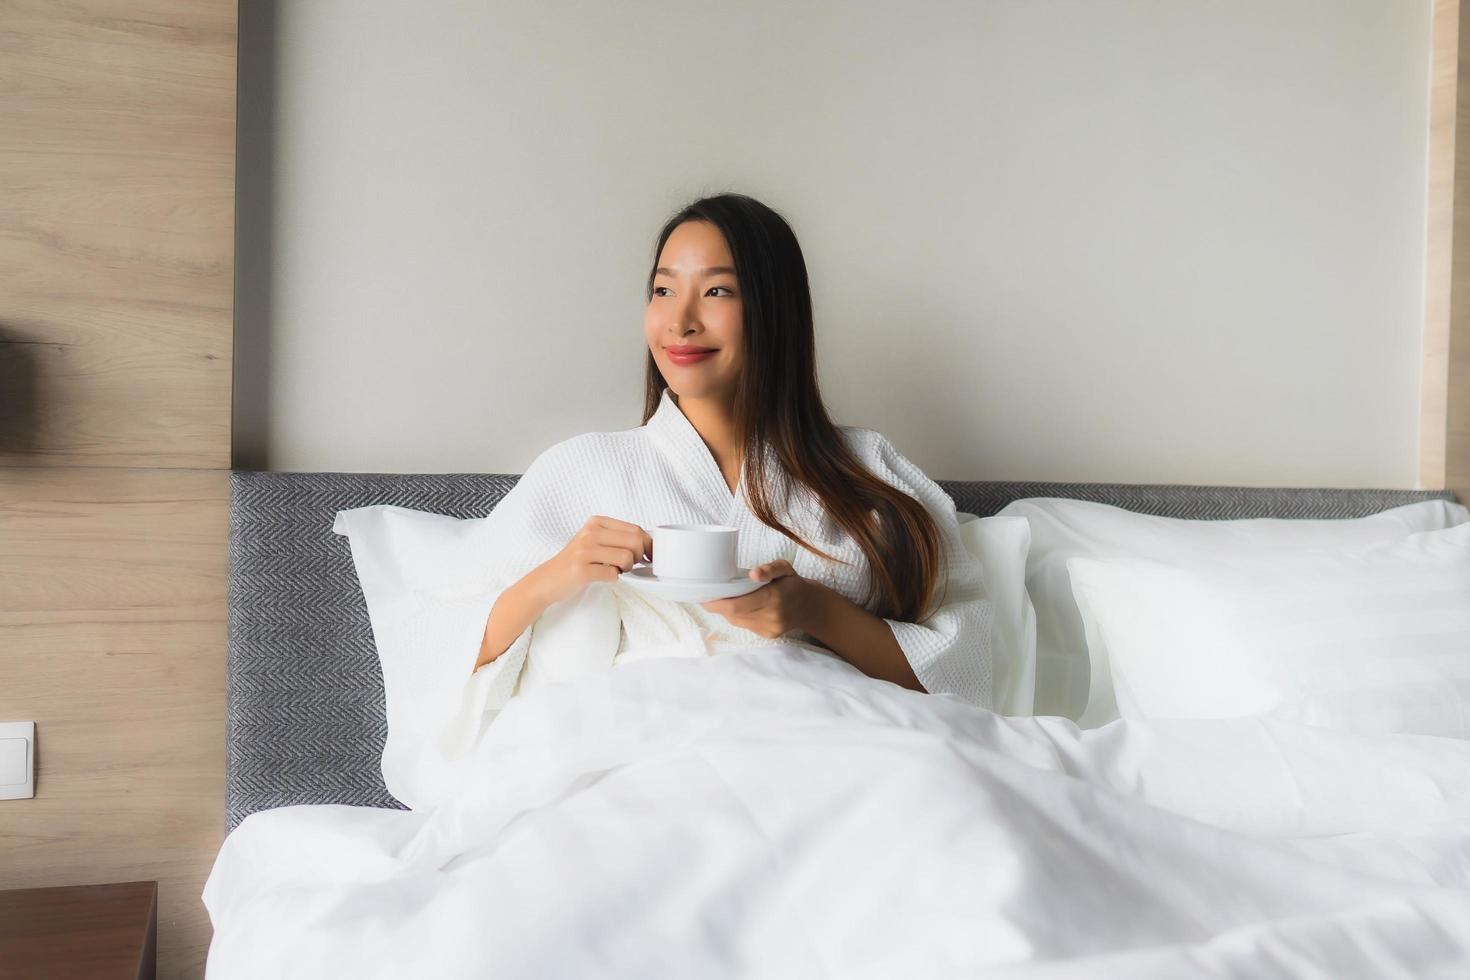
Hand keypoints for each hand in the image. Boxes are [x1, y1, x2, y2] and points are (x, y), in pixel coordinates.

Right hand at [535, 516, 652, 606]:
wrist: (547, 579)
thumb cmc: (576, 561)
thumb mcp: (594, 540)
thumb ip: (617, 537)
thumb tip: (648, 542)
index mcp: (596, 522)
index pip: (635, 528)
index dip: (648, 544)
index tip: (649, 555)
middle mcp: (590, 533)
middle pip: (635, 541)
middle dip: (638, 557)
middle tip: (628, 564)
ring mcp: (584, 551)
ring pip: (626, 558)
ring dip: (626, 569)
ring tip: (615, 570)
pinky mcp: (581, 570)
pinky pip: (613, 575)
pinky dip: (614, 579)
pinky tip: (603, 576)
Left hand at [699, 559, 825, 638]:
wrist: (809, 606)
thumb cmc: (792, 583)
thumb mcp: (784, 568)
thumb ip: (770, 568)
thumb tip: (753, 574)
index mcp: (773, 597)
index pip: (736, 605)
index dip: (716, 603)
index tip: (702, 596)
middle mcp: (771, 616)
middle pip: (733, 614)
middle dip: (717, 606)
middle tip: (706, 596)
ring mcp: (769, 628)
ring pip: (737, 621)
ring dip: (727, 611)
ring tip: (721, 599)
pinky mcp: (768, 635)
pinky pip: (745, 626)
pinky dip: (738, 616)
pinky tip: (740, 607)